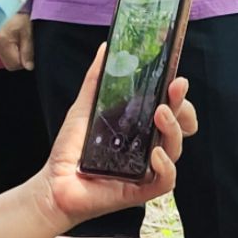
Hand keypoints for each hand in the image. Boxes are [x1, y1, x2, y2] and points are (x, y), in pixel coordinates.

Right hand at [0, 10, 32, 70]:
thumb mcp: (27, 33)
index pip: (14, 64)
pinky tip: (17, 42)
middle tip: (27, 48)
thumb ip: (28, 50)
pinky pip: (5, 53)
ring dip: (16, 56)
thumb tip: (28, 67)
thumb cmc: (21, 15)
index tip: (30, 54)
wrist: (12, 2)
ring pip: (7, 60)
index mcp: (3, 42)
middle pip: (9, 64)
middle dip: (20, 61)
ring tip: (22, 43)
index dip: (24, 62)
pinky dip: (12, 51)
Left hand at [37, 46, 195, 229]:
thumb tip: (106, 48)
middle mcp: (149, 146)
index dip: (179, 97)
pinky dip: (166, 166)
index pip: (172, 109)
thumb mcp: (84, 108)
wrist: (54, 183)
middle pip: (180, 126)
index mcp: (141, 127)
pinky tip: (155, 154)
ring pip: (176, 149)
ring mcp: (148, 168)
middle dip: (183, 107)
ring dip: (173, 128)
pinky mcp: (143, 190)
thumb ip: (95, 79)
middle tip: (174, 88)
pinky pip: (166, 179)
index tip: (176, 79)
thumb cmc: (71, 149)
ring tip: (160, 112)